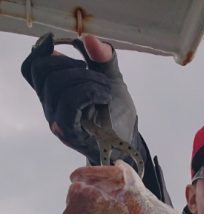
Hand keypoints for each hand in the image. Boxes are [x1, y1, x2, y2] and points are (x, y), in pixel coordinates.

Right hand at [21, 33, 138, 163]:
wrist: (128, 141)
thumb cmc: (115, 112)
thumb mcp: (111, 78)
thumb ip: (101, 58)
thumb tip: (88, 39)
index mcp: (53, 91)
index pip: (32, 69)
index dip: (41, 52)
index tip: (61, 44)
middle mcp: (50, 106)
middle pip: (43, 72)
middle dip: (73, 65)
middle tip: (98, 75)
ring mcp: (58, 120)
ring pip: (57, 85)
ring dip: (86, 80)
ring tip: (106, 90)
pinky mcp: (69, 133)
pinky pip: (70, 102)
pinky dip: (89, 92)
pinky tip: (104, 98)